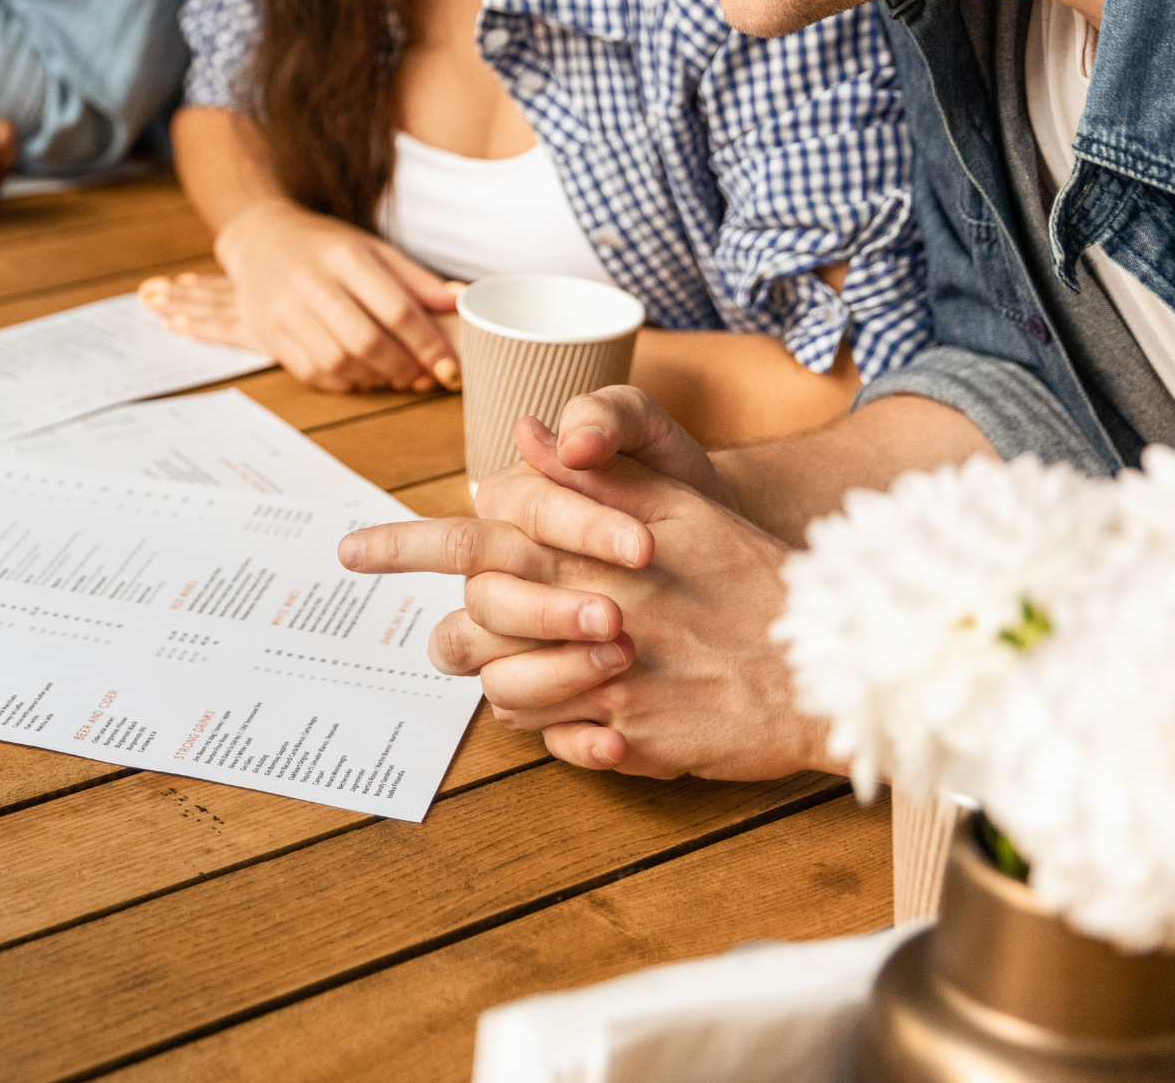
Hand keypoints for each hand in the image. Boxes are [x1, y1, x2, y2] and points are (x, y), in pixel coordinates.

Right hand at [209, 200, 461, 393]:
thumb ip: (414, 278)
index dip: (428, 344)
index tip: (449, 366)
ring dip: (375, 378)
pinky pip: (312, 372)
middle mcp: (311, 282)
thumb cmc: (323, 245)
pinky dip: (345, 382)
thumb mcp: (371, 247)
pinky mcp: (269, 335)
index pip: (395, 309)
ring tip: (395, 375)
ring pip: (338, 362)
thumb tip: (459, 303)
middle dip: (404, 367)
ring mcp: (284, 311)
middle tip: (425, 376)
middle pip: (366, 341)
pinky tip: (362, 375)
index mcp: (344, 255)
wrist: (258, 239)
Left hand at [338, 407, 832, 781]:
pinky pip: (550, 739)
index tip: (348, 551)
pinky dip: (558, 729)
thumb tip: (520, 434)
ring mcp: (595, 680)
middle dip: (457, 636)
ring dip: (510, 684)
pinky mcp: (621, 737)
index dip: (399, 544)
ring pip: (496, 691)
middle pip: (464, 628)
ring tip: (550, 672)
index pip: (466, 540)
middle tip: (464, 639)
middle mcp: (576, 613)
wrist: (827, 661)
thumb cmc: (752, 576)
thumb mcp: (678, 503)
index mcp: (579, 550)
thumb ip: (592, 472)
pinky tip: (592, 712)